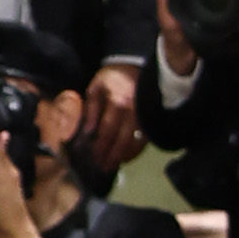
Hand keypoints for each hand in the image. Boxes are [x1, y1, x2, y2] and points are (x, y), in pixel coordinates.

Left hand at [80, 61, 141, 179]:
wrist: (134, 69)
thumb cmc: (111, 80)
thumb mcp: (96, 88)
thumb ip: (91, 108)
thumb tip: (88, 131)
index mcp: (117, 101)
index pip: (107, 129)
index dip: (100, 145)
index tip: (93, 157)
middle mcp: (133, 112)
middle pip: (122, 139)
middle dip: (111, 155)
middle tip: (102, 168)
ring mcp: (144, 118)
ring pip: (135, 143)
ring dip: (123, 157)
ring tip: (111, 166)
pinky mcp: (150, 122)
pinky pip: (144, 141)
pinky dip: (134, 152)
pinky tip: (125, 158)